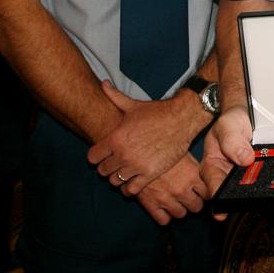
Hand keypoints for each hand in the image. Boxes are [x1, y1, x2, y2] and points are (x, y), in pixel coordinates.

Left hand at [87, 80, 203, 194]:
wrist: (182, 119)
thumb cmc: (157, 112)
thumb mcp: (132, 105)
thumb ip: (114, 96)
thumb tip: (103, 83)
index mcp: (115, 139)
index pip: (92, 158)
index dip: (97, 155)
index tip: (103, 154)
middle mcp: (123, 154)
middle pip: (102, 171)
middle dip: (107, 167)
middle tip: (115, 163)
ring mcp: (136, 166)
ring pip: (115, 181)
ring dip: (118, 177)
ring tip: (124, 171)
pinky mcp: (149, 174)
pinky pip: (131, 190)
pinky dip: (129, 188)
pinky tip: (132, 181)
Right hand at [136, 153, 207, 225]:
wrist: (137, 154)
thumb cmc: (161, 150)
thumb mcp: (182, 152)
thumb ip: (195, 167)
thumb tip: (207, 171)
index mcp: (192, 175)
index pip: (208, 193)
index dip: (205, 192)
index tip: (201, 191)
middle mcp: (181, 190)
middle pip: (197, 207)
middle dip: (194, 202)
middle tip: (189, 196)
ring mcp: (166, 199)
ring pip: (181, 215)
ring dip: (180, 209)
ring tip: (176, 200)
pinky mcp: (151, 205)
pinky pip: (164, 221)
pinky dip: (165, 216)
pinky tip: (164, 206)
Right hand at [200, 107, 253, 219]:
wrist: (244, 114)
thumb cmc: (231, 120)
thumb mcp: (228, 125)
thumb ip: (232, 140)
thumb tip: (245, 158)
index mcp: (210, 166)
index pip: (213, 188)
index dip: (220, 199)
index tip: (226, 209)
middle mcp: (223, 175)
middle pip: (230, 193)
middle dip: (240, 196)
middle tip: (252, 196)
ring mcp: (238, 176)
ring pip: (246, 190)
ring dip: (254, 190)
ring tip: (262, 188)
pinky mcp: (252, 174)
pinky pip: (257, 182)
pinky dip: (263, 182)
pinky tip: (270, 182)